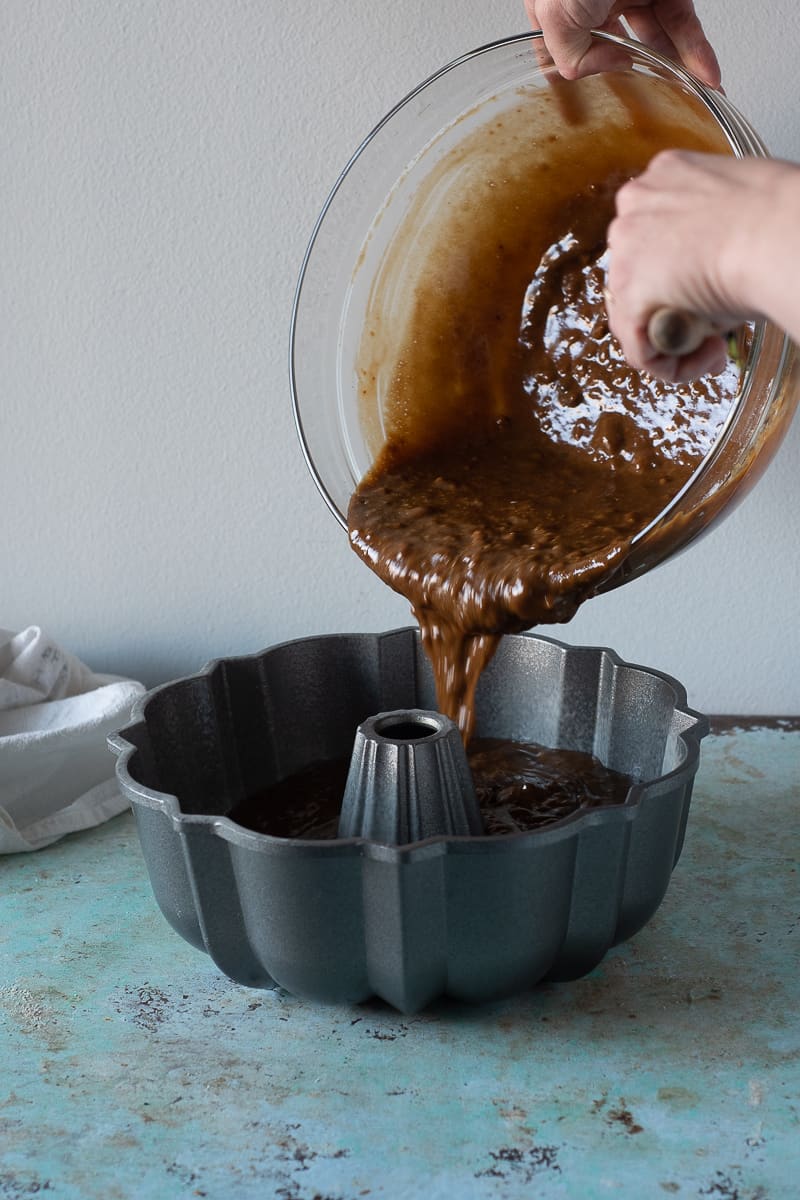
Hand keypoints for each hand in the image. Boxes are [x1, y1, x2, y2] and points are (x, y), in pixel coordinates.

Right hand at [525, 1, 720, 87]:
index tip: (600, 109)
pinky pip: (681, 22)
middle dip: (642, 78)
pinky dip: (695, 49)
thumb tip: (608, 68)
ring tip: (692, 95)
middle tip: (658, 106)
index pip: (570, 52)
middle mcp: (594, 1)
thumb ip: (572, 56)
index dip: (584, 79)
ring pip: (656, 38)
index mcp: (559, 9)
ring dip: (677, 69)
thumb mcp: (554, 19)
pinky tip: (704, 73)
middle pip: (620, 49)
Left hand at [605, 151, 799, 380]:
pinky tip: (709, 355)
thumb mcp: (738, 211)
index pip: (654, 239)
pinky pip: (640, 348)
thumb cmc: (782, 220)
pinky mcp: (629, 293)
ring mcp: (625, 250)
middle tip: (716, 327)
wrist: (779, 234)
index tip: (713, 291)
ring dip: (677, 340)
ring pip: (635, 315)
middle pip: (640, 276)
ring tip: (717, 344)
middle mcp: (635, 207)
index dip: (683, 276)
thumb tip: (714, 262)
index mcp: (663, 177)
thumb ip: (711, 231)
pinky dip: (673, 365)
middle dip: (678, 308)